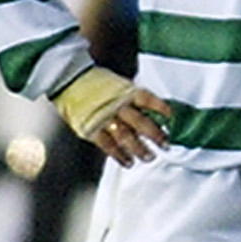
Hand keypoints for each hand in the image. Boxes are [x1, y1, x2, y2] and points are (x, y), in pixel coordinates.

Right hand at [54, 67, 172, 165]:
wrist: (69, 79)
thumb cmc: (97, 83)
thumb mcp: (119, 85)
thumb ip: (134, 99)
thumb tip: (154, 114)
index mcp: (125, 91)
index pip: (147, 99)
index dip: (160, 108)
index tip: (171, 117)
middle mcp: (116, 105)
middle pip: (140, 122)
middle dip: (155, 135)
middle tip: (166, 145)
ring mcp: (103, 117)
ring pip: (125, 136)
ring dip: (139, 149)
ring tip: (149, 157)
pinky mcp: (91, 128)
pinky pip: (108, 145)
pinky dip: (119, 155)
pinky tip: (128, 162)